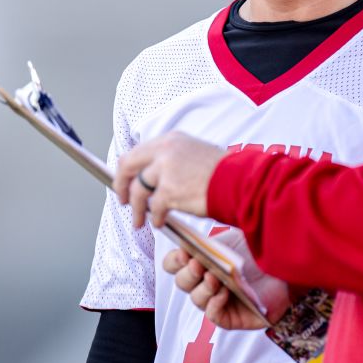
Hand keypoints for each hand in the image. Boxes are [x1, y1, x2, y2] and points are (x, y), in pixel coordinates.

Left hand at [113, 131, 227, 228]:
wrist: (241, 182)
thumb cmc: (224, 173)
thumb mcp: (195, 155)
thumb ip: (172, 161)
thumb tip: (152, 178)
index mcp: (172, 140)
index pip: (137, 152)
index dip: (127, 170)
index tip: (126, 181)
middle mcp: (166, 150)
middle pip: (128, 165)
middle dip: (121, 186)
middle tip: (123, 200)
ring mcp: (166, 169)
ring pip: (137, 190)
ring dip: (137, 209)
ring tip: (139, 220)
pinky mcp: (170, 190)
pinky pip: (154, 208)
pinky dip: (155, 218)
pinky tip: (161, 223)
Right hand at [162, 227, 290, 329]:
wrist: (291, 265)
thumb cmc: (262, 250)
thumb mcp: (234, 236)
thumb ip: (211, 233)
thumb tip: (187, 233)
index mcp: (203, 260)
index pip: (174, 264)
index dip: (174, 260)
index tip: (184, 252)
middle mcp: (207, 281)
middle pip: (181, 282)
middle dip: (187, 273)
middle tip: (198, 264)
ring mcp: (219, 300)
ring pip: (196, 299)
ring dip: (202, 288)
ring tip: (215, 277)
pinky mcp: (233, 317)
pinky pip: (214, 316)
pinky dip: (214, 305)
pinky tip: (224, 293)